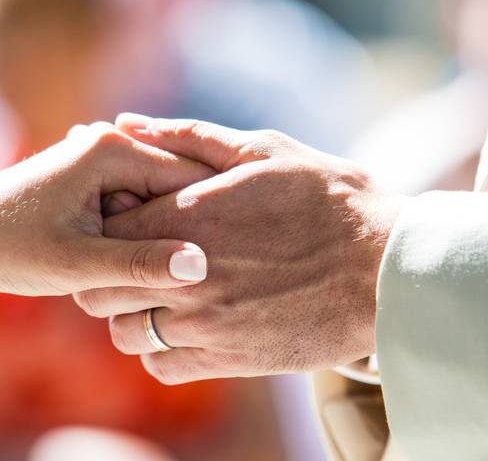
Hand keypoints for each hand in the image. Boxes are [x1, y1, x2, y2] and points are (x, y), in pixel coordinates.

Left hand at [0, 123, 214, 296]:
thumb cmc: (8, 250)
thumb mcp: (78, 264)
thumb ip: (140, 264)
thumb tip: (201, 267)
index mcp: (111, 149)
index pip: (189, 179)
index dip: (213, 222)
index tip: (239, 261)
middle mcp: (107, 142)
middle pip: (174, 187)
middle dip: (187, 229)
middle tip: (212, 275)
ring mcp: (97, 157)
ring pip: (155, 198)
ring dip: (162, 233)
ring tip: (176, 275)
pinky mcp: (89, 176)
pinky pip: (133, 201)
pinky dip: (140, 231)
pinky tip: (142, 263)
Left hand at [73, 115, 406, 383]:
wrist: (388, 267)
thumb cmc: (329, 198)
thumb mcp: (261, 150)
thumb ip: (186, 137)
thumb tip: (125, 121)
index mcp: (184, 218)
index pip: (103, 226)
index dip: (105, 221)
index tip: (126, 217)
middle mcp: (181, 275)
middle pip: (98, 285)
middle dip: (106, 270)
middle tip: (133, 259)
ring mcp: (203, 323)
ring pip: (123, 332)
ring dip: (130, 313)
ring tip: (158, 294)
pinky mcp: (227, 359)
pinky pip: (160, 366)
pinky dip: (160, 349)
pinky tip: (183, 325)